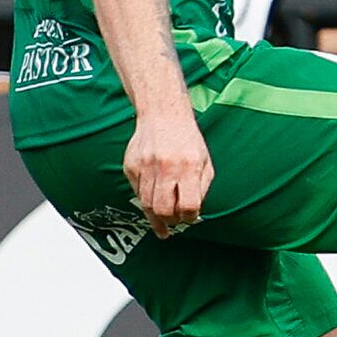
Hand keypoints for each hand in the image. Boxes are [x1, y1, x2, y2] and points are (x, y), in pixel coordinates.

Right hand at [126, 106, 213, 238]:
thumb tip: (193, 214)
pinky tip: (153, 198)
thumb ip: (201, 189)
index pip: (188, 206)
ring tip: (162, 220)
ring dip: (156, 215)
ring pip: (147, 204)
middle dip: (170, 221)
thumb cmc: (187, 140)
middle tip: (174, 221)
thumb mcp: (205, 162)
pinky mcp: (131, 166)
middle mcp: (166, 167)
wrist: (162, 115)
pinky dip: (145, 199)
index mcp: (189, 166)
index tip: (189, 217)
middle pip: (163, 210)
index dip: (189, 217)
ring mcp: (146, 167)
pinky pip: (136, 192)